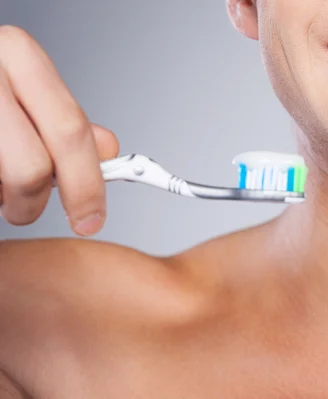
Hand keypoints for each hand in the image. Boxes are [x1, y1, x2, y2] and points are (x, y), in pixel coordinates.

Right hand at [0, 25, 118, 235]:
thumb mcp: (26, 91)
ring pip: (6, 178)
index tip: (92, 218)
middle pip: (32, 168)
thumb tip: (106, 149)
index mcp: (20, 55)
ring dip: (4, 197)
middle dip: (37, 202)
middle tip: (30, 211)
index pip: (70, 131)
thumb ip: (63, 121)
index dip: (87, 185)